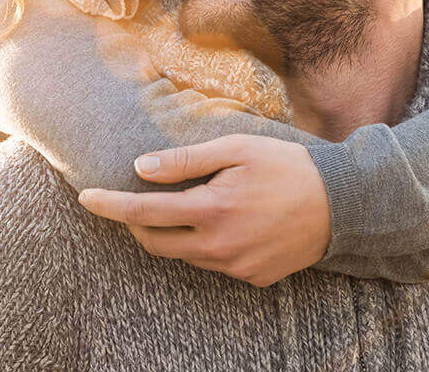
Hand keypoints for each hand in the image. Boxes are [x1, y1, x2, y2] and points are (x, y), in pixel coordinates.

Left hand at [78, 134, 330, 286]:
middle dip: (134, 222)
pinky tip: (227, 221)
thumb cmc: (287, 166)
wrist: (342, 203)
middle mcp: (218, 247)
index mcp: (211, 210)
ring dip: (173, 232)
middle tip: (131, 200)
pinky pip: (214, 263)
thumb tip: (141, 167)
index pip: (143, 212)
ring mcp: (235, 267)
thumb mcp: (236, 148)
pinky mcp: (252, 278)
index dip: (110, 206)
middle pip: (155, 242)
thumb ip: (186, 161)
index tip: (86, 198)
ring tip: (188, 204)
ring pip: (184, 254)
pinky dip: (205, 243)